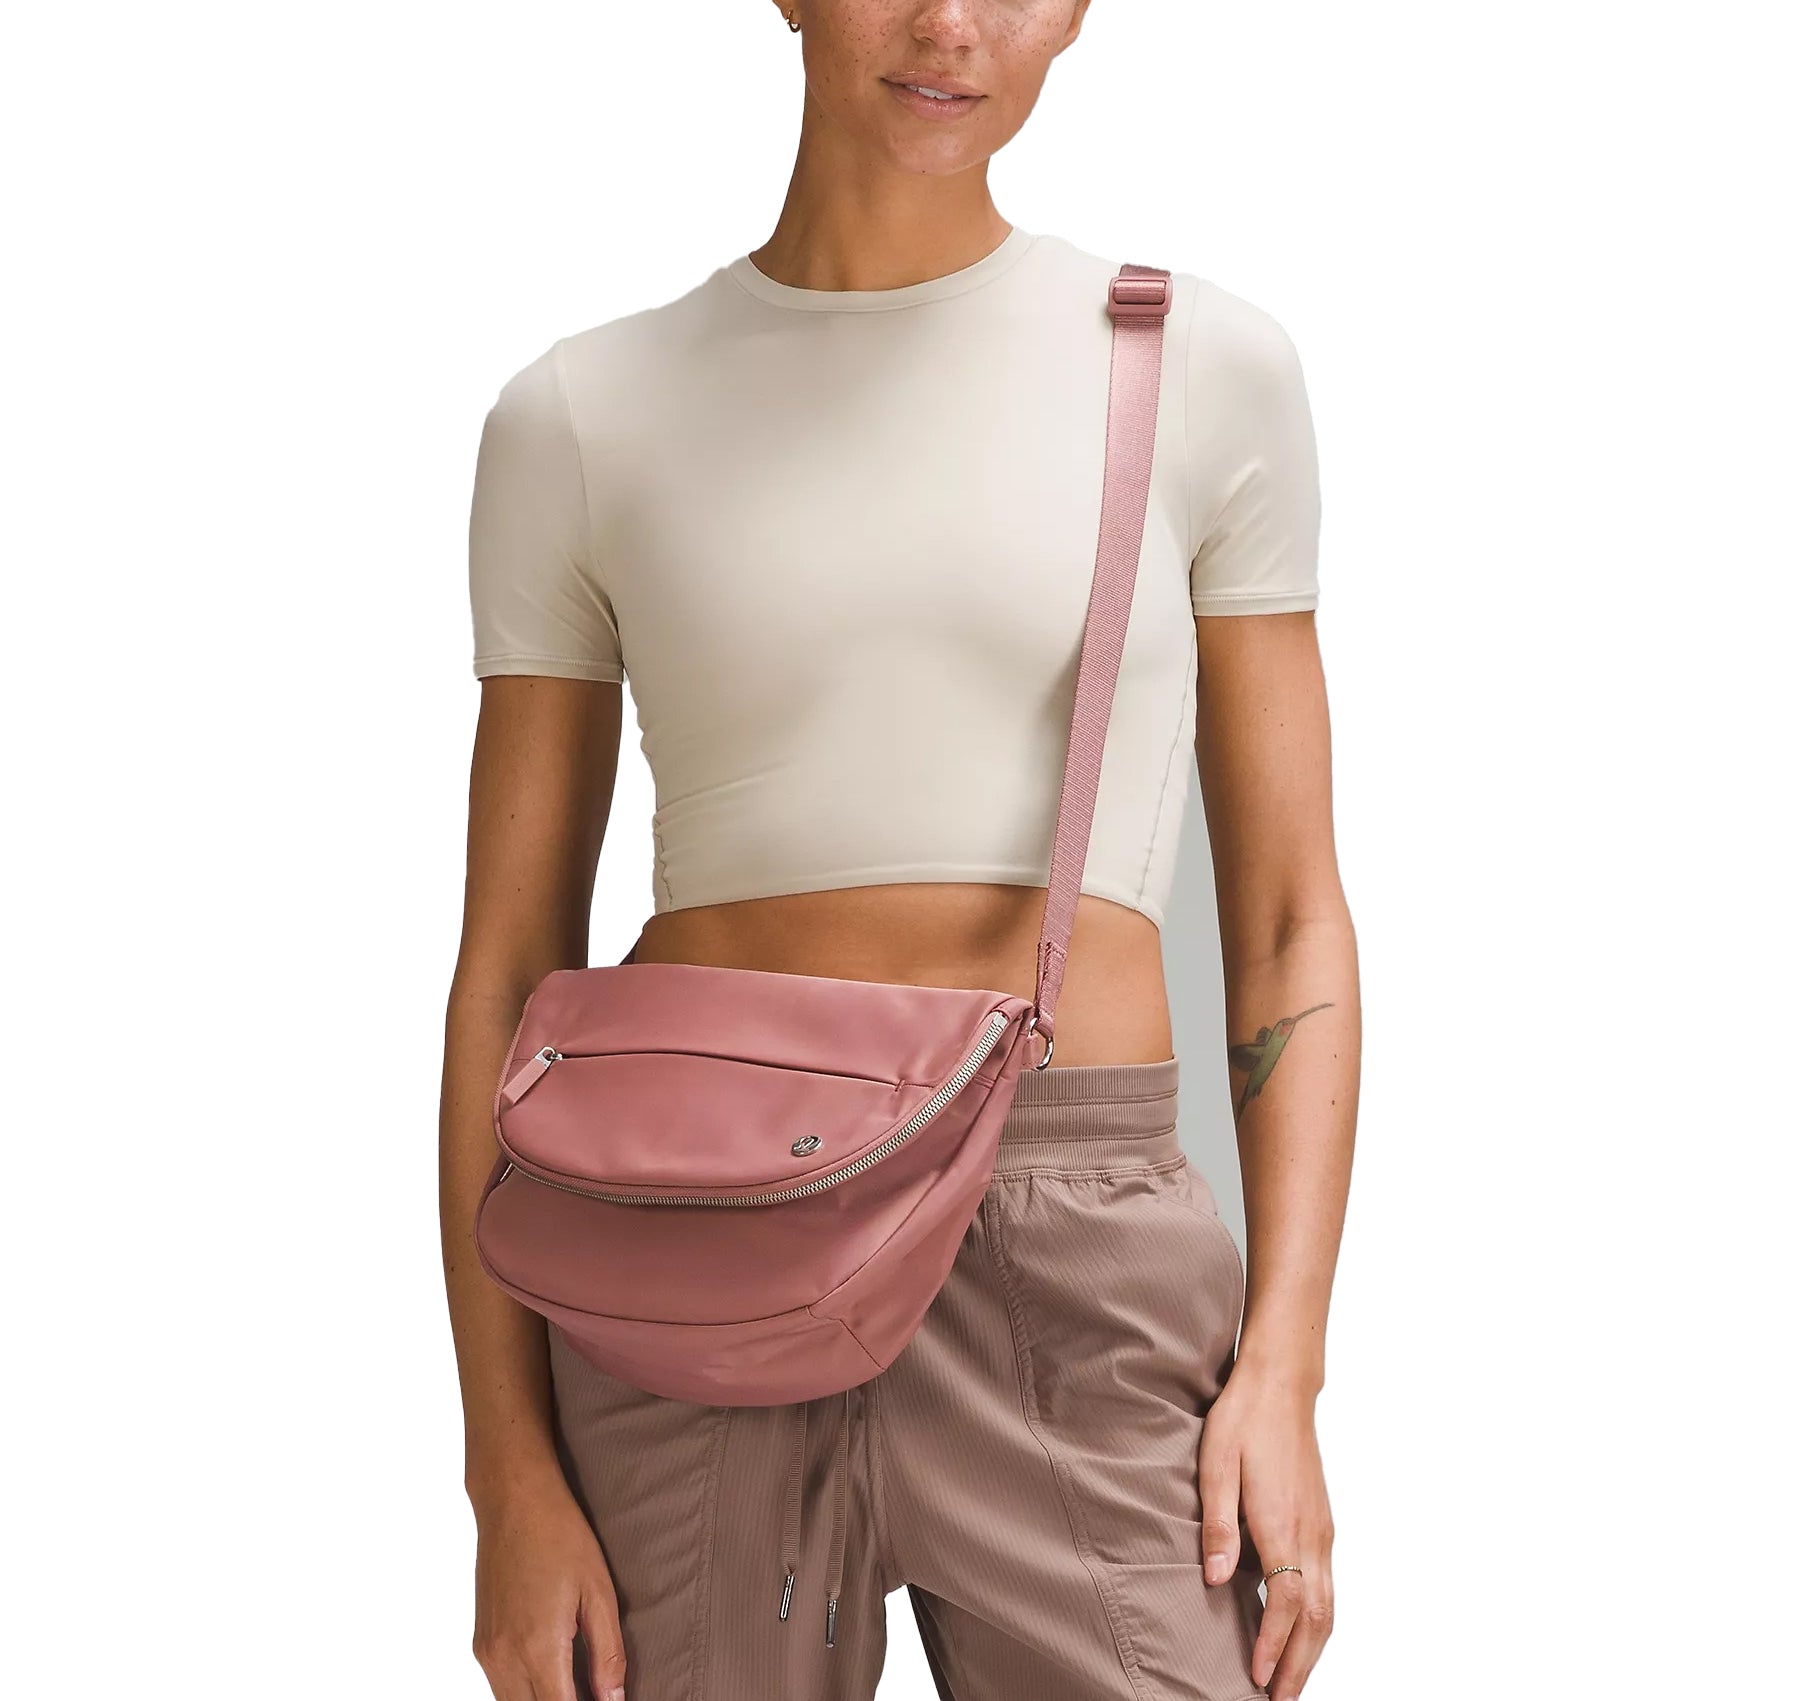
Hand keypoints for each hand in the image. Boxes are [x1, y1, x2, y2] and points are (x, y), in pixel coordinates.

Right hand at [472, 1476, 626, 1700]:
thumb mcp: (599, 1592)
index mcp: (538, 1647)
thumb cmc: (560, 1536)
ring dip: (544, 1699)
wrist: (514, 1500)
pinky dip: (526, 1690)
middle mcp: (505, 1658)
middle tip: (594, 1690)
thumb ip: (608, 1653)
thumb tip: (614, 1699)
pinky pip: (501, 1687)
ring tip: (577, 1684)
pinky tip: (554, 1671)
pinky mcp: (480, 1642)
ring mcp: (487, 1652)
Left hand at [1197, 1367, 1334, 1699]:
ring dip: (1313, 1650)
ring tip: (1290, 1681)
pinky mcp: (1323, 1523)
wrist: (1281, 1385)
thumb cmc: (1242, 1419)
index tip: (1255, 1678)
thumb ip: (1217, 1522)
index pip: (1284, 1602)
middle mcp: (1311, 1533)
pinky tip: (1300, 1633)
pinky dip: (1318, 1621)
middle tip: (1278, 1700)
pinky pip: (1328, 1586)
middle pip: (1316, 1618)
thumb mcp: (1215, 1463)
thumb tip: (1217, 1578)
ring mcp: (1323, 1530)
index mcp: (1282, 1522)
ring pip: (1329, 1607)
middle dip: (1299, 1665)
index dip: (1272, 1645)